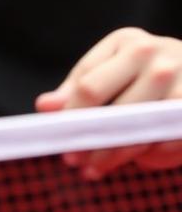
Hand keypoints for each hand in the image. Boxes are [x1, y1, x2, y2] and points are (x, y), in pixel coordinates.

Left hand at [35, 27, 181, 177]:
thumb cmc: (144, 65)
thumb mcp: (111, 63)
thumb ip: (79, 84)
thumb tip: (43, 107)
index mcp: (126, 42)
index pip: (89, 85)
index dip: (70, 115)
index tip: (56, 136)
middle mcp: (155, 59)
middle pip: (115, 111)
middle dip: (91, 140)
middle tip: (71, 160)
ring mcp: (180, 83)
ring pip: (140, 130)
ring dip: (115, 155)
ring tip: (93, 168)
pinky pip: (167, 142)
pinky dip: (150, 157)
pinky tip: (135, 162)